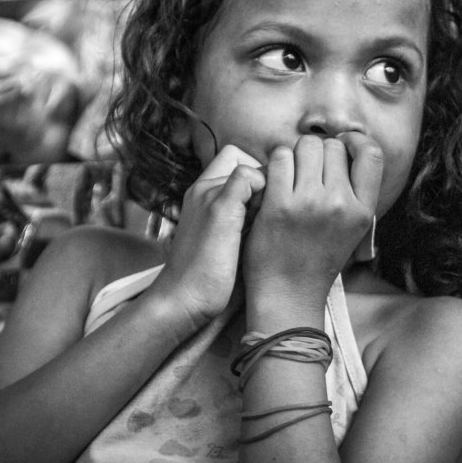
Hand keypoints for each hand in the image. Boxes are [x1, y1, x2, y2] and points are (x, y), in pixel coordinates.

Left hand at [148, 145, 264, 330]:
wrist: (186, 304)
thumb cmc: (201, 265)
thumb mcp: (222, 215)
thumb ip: (240, 184)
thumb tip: (261, 173)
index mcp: (207, 187)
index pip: (240, 158)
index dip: (259, 170)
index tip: (272, 192)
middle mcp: (210, 198)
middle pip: (246, 176)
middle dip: (264, 187)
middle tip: (274, 208)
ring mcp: (216, 218)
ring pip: (249, 197)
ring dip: (263, 206)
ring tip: (271, 223)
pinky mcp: (223, 237)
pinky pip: (246, 218)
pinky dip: (258, 222)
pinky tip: (264, 237)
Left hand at [243, 132, 382, 318]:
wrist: (288, 293)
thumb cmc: (317, 258)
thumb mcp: (352, 229)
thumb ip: (355, 192)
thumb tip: (345, 147)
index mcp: (364, 210)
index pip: (371, 153)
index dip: (354, 142)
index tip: (340, 148)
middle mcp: (341, 204)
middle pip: (331, 146)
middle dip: (317, 152)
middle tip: (306, 172)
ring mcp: (310, 203)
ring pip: (304, 146)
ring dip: (294, 156)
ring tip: (289, 178)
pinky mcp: (279, 205)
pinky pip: (279, 158)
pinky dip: (274, 165)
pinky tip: (272, 183)